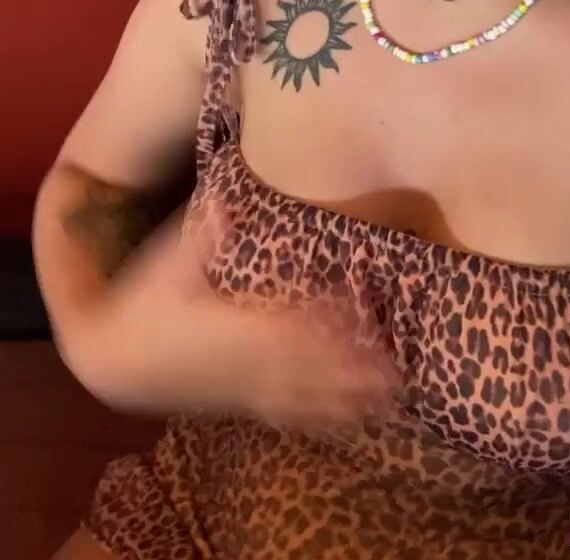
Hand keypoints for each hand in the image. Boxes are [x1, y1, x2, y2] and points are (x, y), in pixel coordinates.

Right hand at [64, 209, 401, 430]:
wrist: (117, 360)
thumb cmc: (145, 303)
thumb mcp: (170, 265)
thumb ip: (203, 236)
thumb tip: (224, 201)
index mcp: (236, 325)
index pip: (289, 328)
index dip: (326, 326)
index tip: (361, 317)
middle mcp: (247, 362)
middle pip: (309, 369)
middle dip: (352, 370)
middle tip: (398, 370)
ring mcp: (246, 386)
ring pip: (304, 396)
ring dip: (347, 399)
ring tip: (391, 399)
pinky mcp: (242, 402)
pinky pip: (287, 413)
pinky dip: (322, 417)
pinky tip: (353, 422)